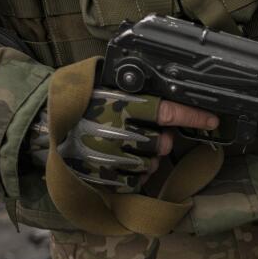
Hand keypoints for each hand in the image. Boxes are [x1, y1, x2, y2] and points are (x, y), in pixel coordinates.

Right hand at [29, 90, 218, 192]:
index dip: (194, 117)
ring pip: (151, 165)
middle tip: (145, 135)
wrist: (43, 129)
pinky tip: (118, 163)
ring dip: (147, 158)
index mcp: (121, 105)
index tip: (214, 119)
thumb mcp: (103, 82)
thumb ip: (133, 84)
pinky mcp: (105, 180)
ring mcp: (111, 159)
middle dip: (161, 141)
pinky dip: (133, 175)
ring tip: (127, 148)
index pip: (169, 112)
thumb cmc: (80, 103)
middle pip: (163, 144)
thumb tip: (168, 76)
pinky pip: (135, 182)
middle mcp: (119, 133)